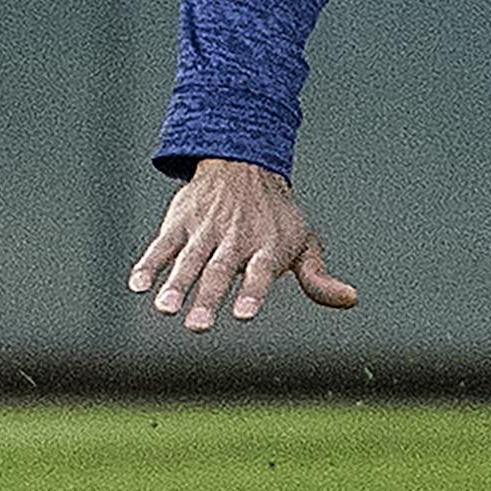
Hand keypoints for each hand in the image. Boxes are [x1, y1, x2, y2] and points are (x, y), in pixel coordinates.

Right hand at [127, 158, 358, 331]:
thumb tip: (351, 300)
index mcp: (268, 246)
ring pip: (189, 259)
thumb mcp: (303, 241)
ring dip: (175, 284)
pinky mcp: (180, 222)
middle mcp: (236, 238)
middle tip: (199, 326)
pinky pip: (162, 245)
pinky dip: (149, 264)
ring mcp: (206, 230)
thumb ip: (318, 277)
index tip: (244, 315)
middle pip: (221, 271)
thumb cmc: (276, 218)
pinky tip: (138, 285)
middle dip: (209, 298)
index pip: (261, 272)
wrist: (245, 164)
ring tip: (165, 309)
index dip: (253, 292)